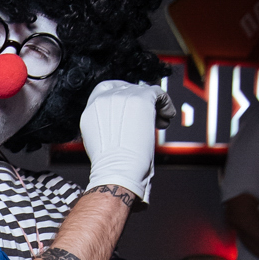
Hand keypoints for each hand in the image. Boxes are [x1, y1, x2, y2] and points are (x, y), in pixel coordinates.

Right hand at [79, 79, 167, 203]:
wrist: (117, 170)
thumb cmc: (111, 166)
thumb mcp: (98, 140)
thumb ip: (107, 124)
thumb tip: (123, 120)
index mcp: (91, 109)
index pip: (107, 90)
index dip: (123, 98)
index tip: (132, 110)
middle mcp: (104, 99)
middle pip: (127, 89)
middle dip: (139, 103)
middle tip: (149, 121)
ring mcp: (122, 96)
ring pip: (144, 91)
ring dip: (154, 106)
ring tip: (160, 123)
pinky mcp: (141, 98)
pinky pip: (159, 93)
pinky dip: (166, 104)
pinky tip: (167, 117)